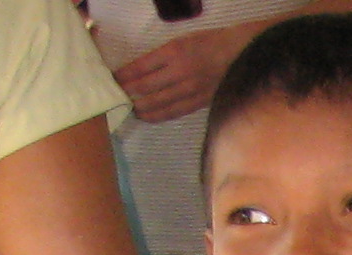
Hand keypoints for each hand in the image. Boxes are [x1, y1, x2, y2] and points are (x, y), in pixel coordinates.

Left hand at [112, 24, 247, 123]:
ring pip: (158, 103)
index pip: (140, 67)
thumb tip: (138, 72)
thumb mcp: (180, 41)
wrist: (239, 54)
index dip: (123, 76)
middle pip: (145, 87)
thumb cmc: (208, 44)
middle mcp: (180, 71)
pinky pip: (174, 111)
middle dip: (127, 93)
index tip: (112, 80)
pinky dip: (158, 115)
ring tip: (129, 109)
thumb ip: (161, 57)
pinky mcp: (199, 101)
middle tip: (115, 98)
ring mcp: (190, 89)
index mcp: (173, 51)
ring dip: (140, 107)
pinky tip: (148, 116)